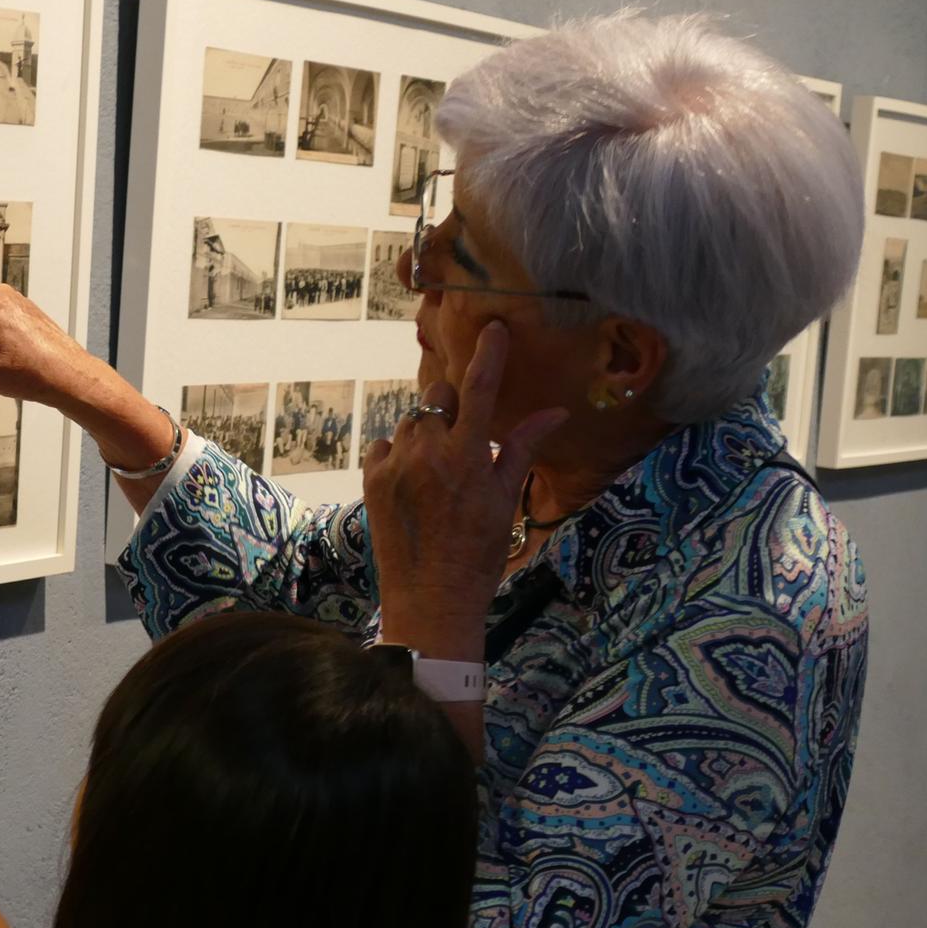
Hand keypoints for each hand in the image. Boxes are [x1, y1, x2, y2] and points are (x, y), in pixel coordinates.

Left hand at [363, 322, 565, 647]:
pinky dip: (399, 453)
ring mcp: (395, 465)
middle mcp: (427, 452)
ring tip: (440, 471)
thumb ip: (523, 449)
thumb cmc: (478, 555)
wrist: (431, 599)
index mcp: (467, 456)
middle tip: (465, 438)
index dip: (488, 354)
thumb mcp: (506, 500)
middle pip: (439, 399)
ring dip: (427, 433)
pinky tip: (414, 480)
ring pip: (411, 422)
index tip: (494, 328)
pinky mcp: (371, 480)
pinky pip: (385, 445)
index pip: (479, 389)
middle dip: (453, 407)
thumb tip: (555, 412)